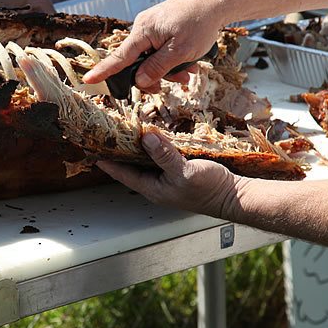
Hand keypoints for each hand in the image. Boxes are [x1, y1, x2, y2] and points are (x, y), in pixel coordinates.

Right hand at [83, 0, 222, 91]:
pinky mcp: (162, 27)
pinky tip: (188, 63)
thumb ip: (158, 68)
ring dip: (168, 69)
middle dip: (155, 76)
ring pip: (151, 57)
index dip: (104, 71)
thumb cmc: (199, 24)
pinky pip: (159, 49)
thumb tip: (139, 81)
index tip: (88, 80)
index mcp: (144, 31)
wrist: (216, 3)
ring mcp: (152, 26)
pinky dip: (171, 59)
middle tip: (177, 83)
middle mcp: (143, 27)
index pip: (120, 57)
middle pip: (138, 62)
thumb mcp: (180, 51)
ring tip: (188, 73)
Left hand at [96, 132, 237, 216]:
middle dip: (120, 151)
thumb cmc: (210, 190)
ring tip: (125, 132)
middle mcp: (157, 183)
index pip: (123, 174)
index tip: (93, 150)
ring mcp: (168, 177)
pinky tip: (152, 136)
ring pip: (146, 159)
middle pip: (131, 165)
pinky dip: (154, 145)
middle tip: (107, 135)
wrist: (234, 195)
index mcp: (153, 188)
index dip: (108, 162)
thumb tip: (146, 137)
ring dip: (137, 146)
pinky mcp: (179, 169)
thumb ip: (165, 155)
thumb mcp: (185, 172)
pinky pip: (160, 156)